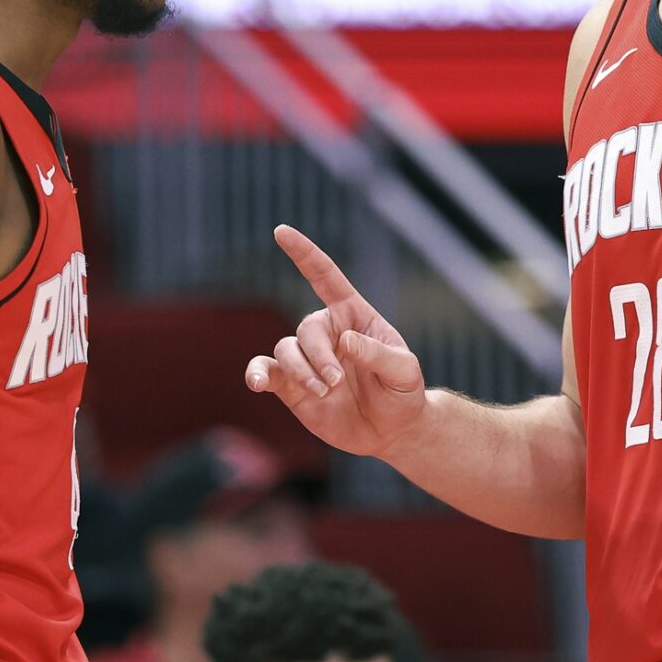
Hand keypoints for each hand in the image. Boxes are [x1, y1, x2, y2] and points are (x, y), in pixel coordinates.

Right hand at [245, 225, 427, 458]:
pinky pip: (265, 371)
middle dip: (318, 356)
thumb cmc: (403, 392)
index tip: (281, 231)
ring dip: (301, 372)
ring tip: (324, 392)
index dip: (304, 253)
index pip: (325, 277)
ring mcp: (306, 358)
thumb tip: (346, 341)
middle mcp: (326, 332)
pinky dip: (256, 374)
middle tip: (336, 382)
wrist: (392, 430)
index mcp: (353, 315)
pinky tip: (257, 383)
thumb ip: (379, 354)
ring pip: (285, 351)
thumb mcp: (405, 372)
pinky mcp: (291, 386)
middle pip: (307, 330)